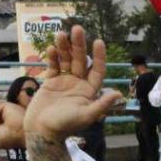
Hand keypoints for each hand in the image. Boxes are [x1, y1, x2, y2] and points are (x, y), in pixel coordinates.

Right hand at [23, 27, 122, 142]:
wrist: (42, 131)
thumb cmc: (65, 126)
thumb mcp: (86, 115)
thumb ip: (101, 104)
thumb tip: (119, 94)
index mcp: (89, 91)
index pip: (97, 70)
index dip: (98, 56)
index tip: (98, 41)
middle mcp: (78, 84)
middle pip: (80, 60)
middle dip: (79, 45)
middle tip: (77, 29)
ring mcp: (64, 81)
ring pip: (66, 59)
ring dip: (64, 47)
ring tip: (61, 34)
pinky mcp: (51, 82)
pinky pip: (53, 65)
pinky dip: (52, 57)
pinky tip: (51, 48)